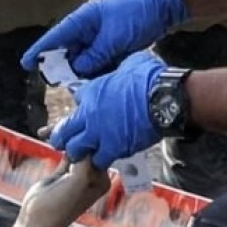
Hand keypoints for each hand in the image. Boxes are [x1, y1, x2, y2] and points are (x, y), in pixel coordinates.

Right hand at [25, 0, 186, 80]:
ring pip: (81, 60)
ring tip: (85, 82)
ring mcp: (96, 38)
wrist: (160, 9)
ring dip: (82, 71)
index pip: (54, 37)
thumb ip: (95, 55)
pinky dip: (96, 70)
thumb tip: (78, 69)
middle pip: (66, 52)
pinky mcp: (107, 46)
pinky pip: (95, 61)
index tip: (25, 64)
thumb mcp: (114, 38)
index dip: (39, 51)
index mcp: (82, 20)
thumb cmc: (136, 16)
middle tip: (61, 82)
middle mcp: (85, 29)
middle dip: (64, 67)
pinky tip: (100, 78)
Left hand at [48, 51, 170, 169]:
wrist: (164, 99)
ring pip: (76, 150)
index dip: (78, 104)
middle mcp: (89, 115)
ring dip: (79, 152)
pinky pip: (99, 160)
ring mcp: (100, 134)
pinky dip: (100, 161)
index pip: (74, 99)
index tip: (82, 107)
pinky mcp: (114, 148)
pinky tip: (103, 159)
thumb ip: (118, 72)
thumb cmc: (149, 78)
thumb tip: (122, 70)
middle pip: (63, 131)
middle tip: (64, 141)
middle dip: (62, 137)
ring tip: (82, 154)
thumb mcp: (129, 64)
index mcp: (92, 92)